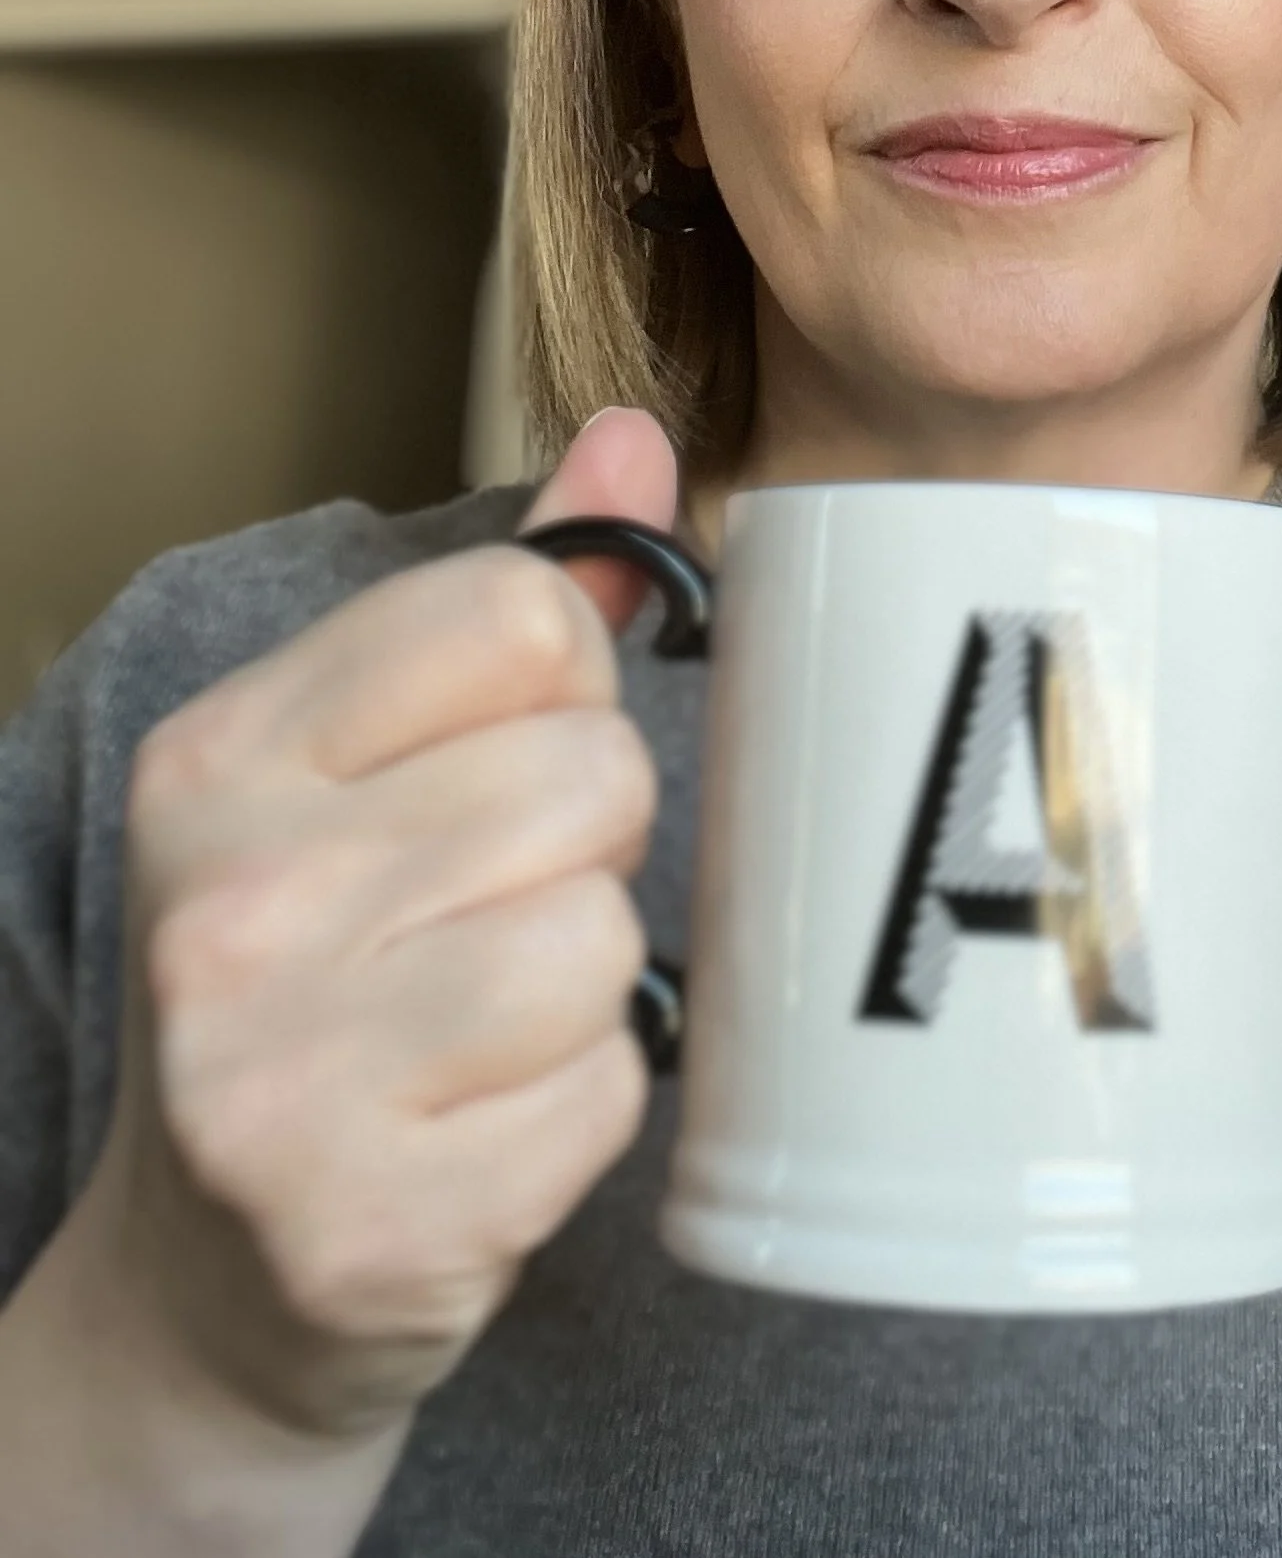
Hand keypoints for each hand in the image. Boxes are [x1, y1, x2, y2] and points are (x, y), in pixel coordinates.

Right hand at [82, 409, 679, 1442]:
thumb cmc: (317, 984)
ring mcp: (280, 1081)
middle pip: (592, 774)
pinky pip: (614, 1093)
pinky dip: (586, 1110)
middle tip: (486, 920)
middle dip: (587, 848)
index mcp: (224, 754)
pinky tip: (486, 1129)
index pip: (521, 614)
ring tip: (484, 1027)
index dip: (562, 691)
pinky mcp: (372, 1227)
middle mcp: (226, 905)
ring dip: (591, 988)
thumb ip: (505, 608)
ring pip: (609, 937)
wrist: (206, 1288)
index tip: (496, 769)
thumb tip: (633, 435)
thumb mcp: (362, 774)